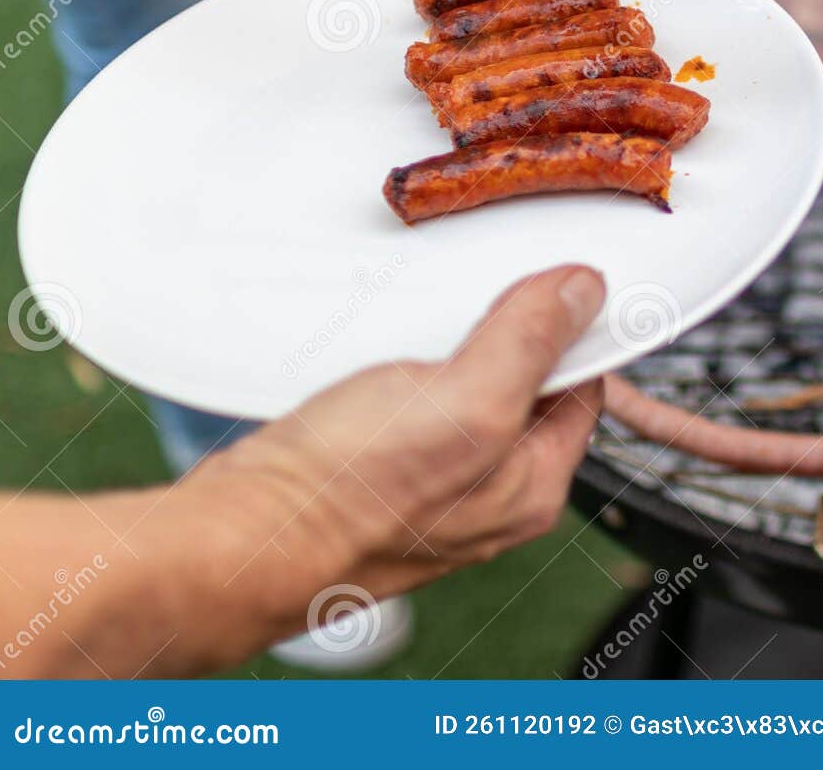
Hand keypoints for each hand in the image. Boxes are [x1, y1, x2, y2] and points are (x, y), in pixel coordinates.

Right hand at [183, 265, 607, 644]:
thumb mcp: (471, 400)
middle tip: (480, 301)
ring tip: (423, 331)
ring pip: (462, 389)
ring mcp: (429, 481)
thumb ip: (532, 343)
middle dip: (507, 335)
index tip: (556, 285)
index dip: (574, 332)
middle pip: (527, 386)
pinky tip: (379, 354)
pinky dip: (398, 367)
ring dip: (447, 348)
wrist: (238, 537)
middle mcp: (487, 491)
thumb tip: (583, 295)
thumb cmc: (348, 497)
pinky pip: (407, 401)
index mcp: (532, 485)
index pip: (584, 389)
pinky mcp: (375, 465)